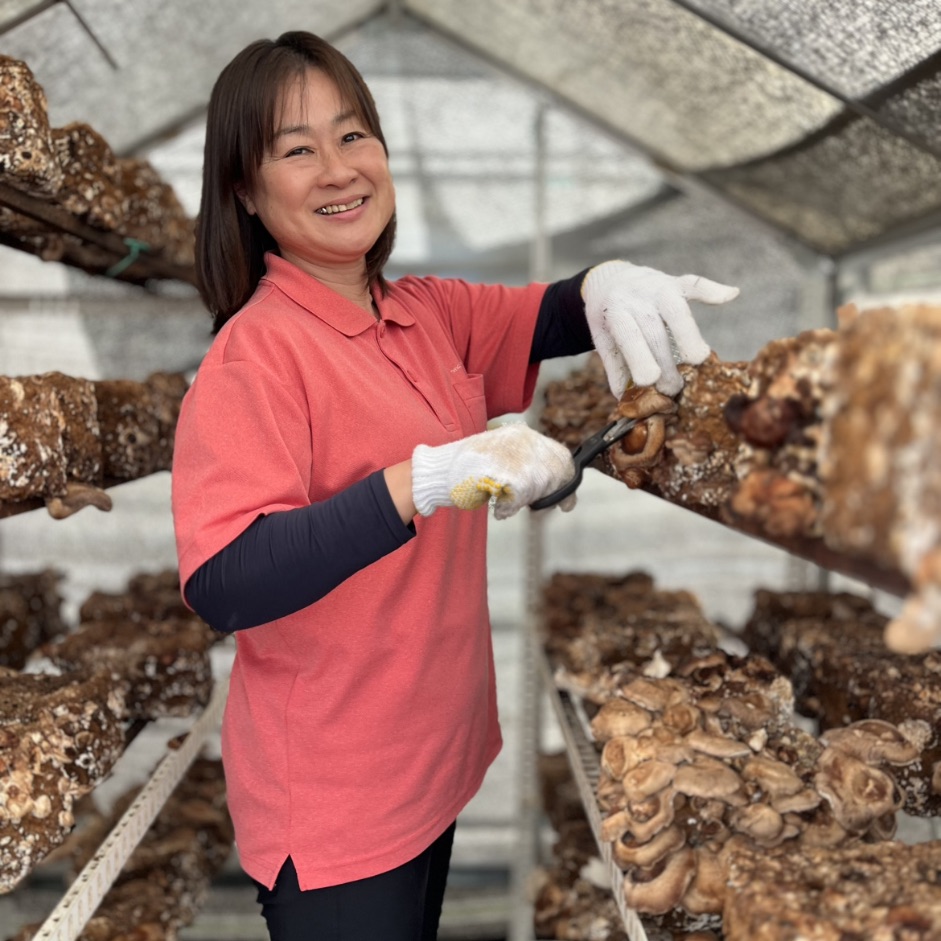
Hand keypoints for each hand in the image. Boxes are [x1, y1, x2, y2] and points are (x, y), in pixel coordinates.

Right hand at [412, 423, 576, 519]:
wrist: (437, 471)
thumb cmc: (468, 472)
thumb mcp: (504, 461)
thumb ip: (529, 467)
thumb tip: (562, 493)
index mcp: (522, 433)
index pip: (560, 456)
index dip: (566, 480)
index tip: (567, 502)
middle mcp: (521, 438)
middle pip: (556, 472)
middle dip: (552, 494)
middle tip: (539, 508)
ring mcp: (513, 452)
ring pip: (541, 485)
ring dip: (525, 501)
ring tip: (504, 501)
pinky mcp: (504, 469)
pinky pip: (522, 497)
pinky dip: (510, 508)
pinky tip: (498, 506)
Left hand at [582, 260, 738, 397]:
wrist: (610, 280)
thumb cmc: (611, 319)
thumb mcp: (604, 339)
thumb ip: (615, 366)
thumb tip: (625, 398)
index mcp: (614, 313)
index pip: (628, 336)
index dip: (639, 358)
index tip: (649, 382)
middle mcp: (635, 298)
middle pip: (654, 330)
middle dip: (666, 362)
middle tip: (673, 388)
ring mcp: (656, 287)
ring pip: (675, 309)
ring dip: (688, 335)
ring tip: (698, 360)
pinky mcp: (675, 282)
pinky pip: (694, 284)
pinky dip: (713, 290)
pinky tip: (732, 294)